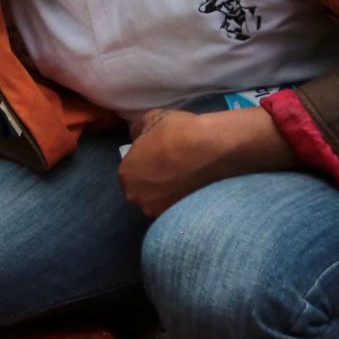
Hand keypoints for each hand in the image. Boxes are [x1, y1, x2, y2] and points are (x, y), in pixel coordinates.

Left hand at [118, 107, 297, 217]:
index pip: (131, 171)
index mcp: (126, 174)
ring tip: (186, 179)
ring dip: (168, 194)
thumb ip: (137, 131)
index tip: (159, 157)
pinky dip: (183, 201)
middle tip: (173, 169)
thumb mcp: (150, 119)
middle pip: (143, 190)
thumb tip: (137, 137)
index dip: (145, 164)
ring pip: (160, 202)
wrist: (212, 148)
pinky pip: (177, 209)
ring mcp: (158, 211)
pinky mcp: (180, 219)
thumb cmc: (178, 132)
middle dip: (154, 182)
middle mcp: (137, 197)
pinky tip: (194, 189)